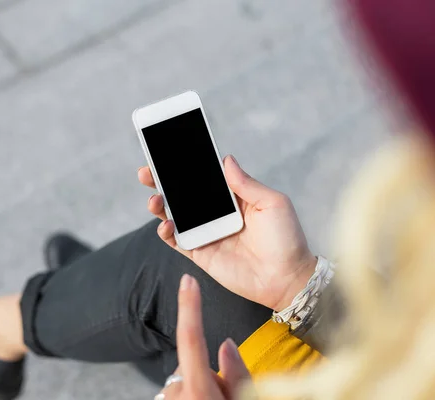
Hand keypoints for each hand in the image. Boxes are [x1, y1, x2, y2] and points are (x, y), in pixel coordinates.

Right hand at [138, 155, 315, 310]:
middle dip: (163, 181)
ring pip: (176, 215)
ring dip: (161, 205)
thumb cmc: (286, 240)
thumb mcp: (273, 204)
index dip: (187, 165)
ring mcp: (207, 232)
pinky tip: (166, 225)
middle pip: (184, 193)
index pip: (205, 176)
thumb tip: (226, 159)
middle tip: (147, 172)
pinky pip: (177, 241)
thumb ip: (246, 184)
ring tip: (155, 199)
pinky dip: (167, 232)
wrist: (286, 279)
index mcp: (234, 197)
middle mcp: (217, 213)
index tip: (169, 152)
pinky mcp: (201, 253)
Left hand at [156, 274, 250, 399]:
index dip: (190, 306)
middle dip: (210, 374)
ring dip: (199, 387)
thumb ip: (237, 374)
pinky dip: (189, 396)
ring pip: (186, 377)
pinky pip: (177, 390)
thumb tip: (227, 344)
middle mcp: (176, 393)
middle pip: (194, 363)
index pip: (191, 338)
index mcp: (198, 391)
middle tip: (227, 398)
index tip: (188, 281)